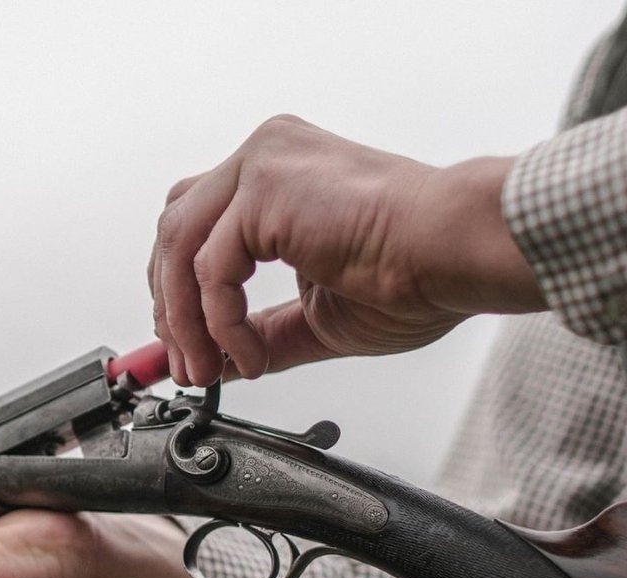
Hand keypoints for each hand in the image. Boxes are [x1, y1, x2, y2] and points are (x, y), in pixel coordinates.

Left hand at [149, 115, 544, 385]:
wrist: (456, 253)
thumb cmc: (417, 273)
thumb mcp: (318, 313)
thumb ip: (264, 331)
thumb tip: (222, 362)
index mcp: (279, 172)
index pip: (197, 223)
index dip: (178, 288)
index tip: (186, 345)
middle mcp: (265, 156)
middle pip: (175, 231)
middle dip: (171, 308)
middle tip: (187, 366)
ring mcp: (261, 166)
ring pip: (179, 250)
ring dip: (185, 323)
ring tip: (208, 371)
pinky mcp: (263, 190)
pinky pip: (210, 270)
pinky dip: (220, 323)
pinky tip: (250, 355)